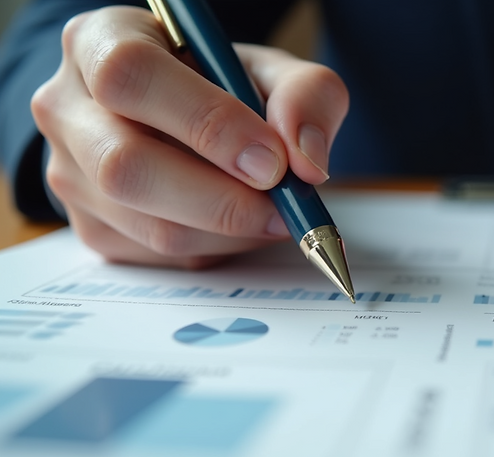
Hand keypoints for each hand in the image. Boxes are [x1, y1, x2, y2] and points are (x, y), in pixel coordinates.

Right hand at [30, 6, 347, 267]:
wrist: (195, 117)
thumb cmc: (226, 86)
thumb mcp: (276, 71)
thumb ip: (306, 97)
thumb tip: (305, 161)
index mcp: (100, 41)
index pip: (131, 75)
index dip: (206, 122)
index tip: (271, 160)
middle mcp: (67, 105)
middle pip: (126, 165)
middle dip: (222, 199)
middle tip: (284, 207)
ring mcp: (70, 173)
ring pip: (148, 224)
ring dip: (230, 232)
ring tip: (276, 214)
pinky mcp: (91, 227)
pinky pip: (159, 256)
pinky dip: (217, 249)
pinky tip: (241, 224)